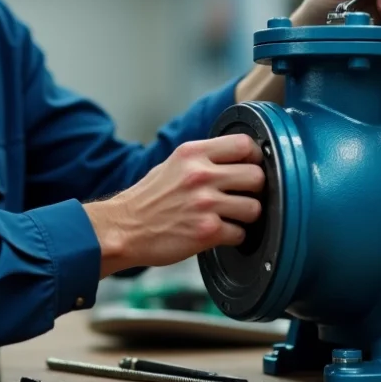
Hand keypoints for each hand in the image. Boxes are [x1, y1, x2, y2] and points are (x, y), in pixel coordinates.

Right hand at [85, 135, 264, 276]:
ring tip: (230, 217)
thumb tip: (238, 157)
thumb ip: (204, 158)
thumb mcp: (173, 164)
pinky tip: (218, 233)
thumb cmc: (148, 199)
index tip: (249, 168)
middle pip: (257, 176)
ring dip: (246, 216)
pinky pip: (240, 233)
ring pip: (254, 208)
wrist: (123, 228)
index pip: (245, 144)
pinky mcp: (206, 231)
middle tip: (242, 196)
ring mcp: (204, 204)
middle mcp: (201, 175)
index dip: (253, 158)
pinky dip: (233, 236)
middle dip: (254, 189)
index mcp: (193, 154)